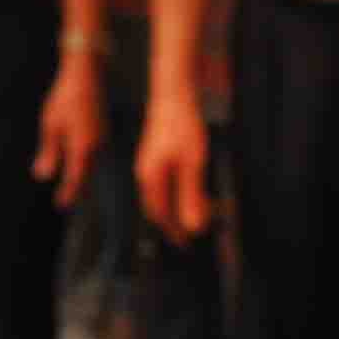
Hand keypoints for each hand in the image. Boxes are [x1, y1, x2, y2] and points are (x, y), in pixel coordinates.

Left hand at [33, 51, 104, 207]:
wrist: (87, 74)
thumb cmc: (66, 98)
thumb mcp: (50, 125)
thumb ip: (49, 153)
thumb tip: (43, 176)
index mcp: (82, 147)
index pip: (76, 179)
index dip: (68, 193)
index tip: (61, 204)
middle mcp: (97, 146)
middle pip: (86, 174)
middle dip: (75, 188)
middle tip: (64, 199)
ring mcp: (103, 138)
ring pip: (92, 163)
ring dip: (82, 174)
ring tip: (70, 184)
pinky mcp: (104, 130)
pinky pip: (95, 152)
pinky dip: (86, 161)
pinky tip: (78, 161)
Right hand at [134, 90, 215, 244]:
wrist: (174, 93)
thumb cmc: (183, 125)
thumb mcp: (193, 163)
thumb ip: (192, 196)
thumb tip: (193, 226)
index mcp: (151, 179)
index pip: (161, 216)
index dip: (174, 232)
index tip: (187, 245)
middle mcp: (146, 174)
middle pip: (157, 208)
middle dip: (172, 224)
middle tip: (189, 236)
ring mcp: (148, 163)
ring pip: (160, 195)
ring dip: (175, 208)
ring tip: (192, 215)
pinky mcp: (155, 154)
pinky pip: (163, 182)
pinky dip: (175, 193)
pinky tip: (186, 190)